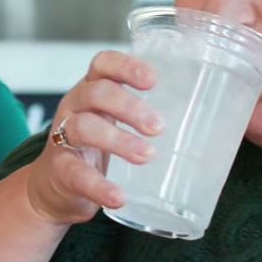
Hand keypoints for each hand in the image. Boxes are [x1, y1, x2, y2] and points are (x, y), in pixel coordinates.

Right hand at [24, 50, 162, 225]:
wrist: (54, 187)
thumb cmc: (94, 148)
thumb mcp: (113, 121)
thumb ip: (144, 114)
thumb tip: (208, 118)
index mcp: (91, 90)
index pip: (102, 64)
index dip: (126, 66)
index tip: (153, 80)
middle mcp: (74, 107)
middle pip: (97, 93)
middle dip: (129, 106)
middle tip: (158, 127)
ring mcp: (62, 138)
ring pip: (84, 127)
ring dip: (118, 141)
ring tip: (146, 155)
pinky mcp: (59, 170)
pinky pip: (77, 174)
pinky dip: (100, 186)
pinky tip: (119, 197)